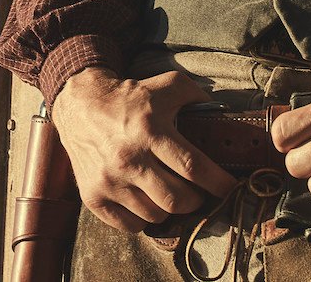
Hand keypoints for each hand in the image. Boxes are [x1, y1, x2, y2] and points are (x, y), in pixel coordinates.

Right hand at [50, 67, 238, 231]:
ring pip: (155, 215)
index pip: (192, 166)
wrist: (80, 105)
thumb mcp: (165, 84)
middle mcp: (129, 158)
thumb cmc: (129, 96)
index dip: (217, 182)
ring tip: (170, 194)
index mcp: (150, 129)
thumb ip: (195, 95)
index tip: (230, 188)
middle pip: (176, 199)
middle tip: (198, 192)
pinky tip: (146, 201)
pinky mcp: (93, 196)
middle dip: (196, 200)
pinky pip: (130, 225)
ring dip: (169, 209)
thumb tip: (220, 113)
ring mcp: (109, 181)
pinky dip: (144, 219)